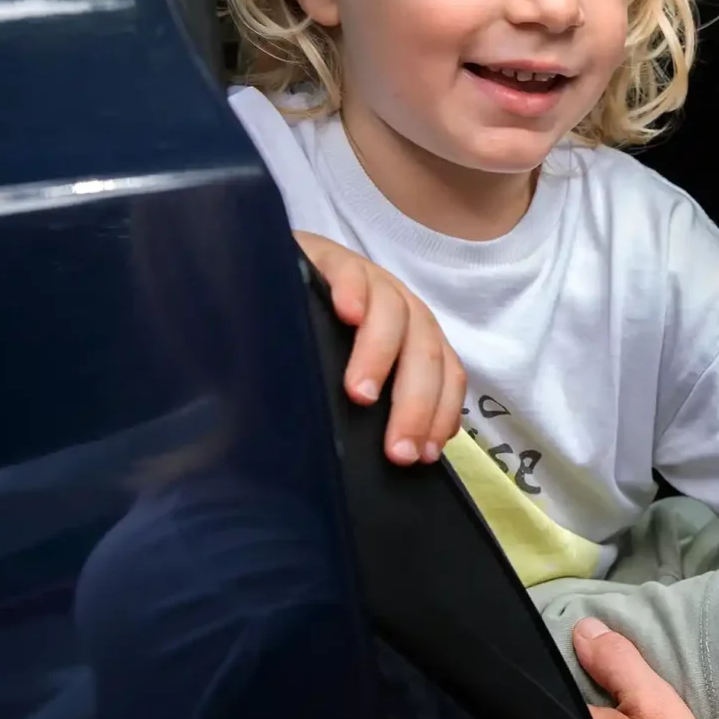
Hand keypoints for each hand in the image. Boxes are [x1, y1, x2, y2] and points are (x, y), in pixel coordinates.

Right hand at [294, 231, 466, 465]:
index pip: (446, 373)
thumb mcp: (346, 375)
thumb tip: (387, 459)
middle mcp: (402, 308)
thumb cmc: (313, 338)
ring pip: (393, 313)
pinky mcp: (333, 258)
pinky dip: (353, 292)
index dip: (441, 413)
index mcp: (415, 338)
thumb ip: (369, 405)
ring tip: (360, 394)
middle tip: (396, 449)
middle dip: (415, 404)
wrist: (272, 278)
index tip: (425, 455)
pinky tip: (343, 312)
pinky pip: (351, 272)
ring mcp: (371, 280)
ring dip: (379, 355)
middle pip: (425, 352)